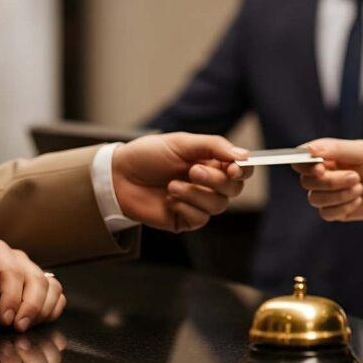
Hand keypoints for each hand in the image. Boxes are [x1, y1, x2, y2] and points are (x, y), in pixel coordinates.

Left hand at [0, 239, 65, 331]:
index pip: (12, 272)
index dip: (12, 298)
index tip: (4, 320)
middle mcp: (17, 257)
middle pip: (36, 279)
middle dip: (31, 307)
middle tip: (17, 328)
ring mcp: (30, 269)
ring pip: (50, 286)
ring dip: (43, 309)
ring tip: (25, 327)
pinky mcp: (36, 283)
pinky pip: (55, 293)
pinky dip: (52, 309)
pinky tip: (37, 322)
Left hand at [112, 133, 252, 231]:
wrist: (118, 176)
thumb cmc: (148, 155)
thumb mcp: (182, 143)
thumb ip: (214, 147)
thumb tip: (244, 156)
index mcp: (211, 162)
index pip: (241, 169)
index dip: (243, 170)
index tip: (234, 168)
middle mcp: (209, 183)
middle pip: (233, 189)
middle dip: (215, 180)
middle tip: (193, 171)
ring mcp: (198, 202)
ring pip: (218, 205)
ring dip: (196, 194)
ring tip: (172, 185)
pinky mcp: (186, 220)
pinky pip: (201, 219)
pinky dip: (186, 207)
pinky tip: (169, 200)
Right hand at [293, 139, 362, 235]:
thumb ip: (336, 149)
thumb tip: (308, 149)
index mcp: (328, 155)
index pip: (301, 159)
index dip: (305, 165)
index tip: (320, 168)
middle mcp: (325, 173)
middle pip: (306, 181)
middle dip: (330, 181)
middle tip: (356, 177)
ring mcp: (330, 193)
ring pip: (314, 199)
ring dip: (338, 195)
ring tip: (361, 188)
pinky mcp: (338, 210)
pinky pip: (326, 213)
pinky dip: (342, 207)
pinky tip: (359, 200)